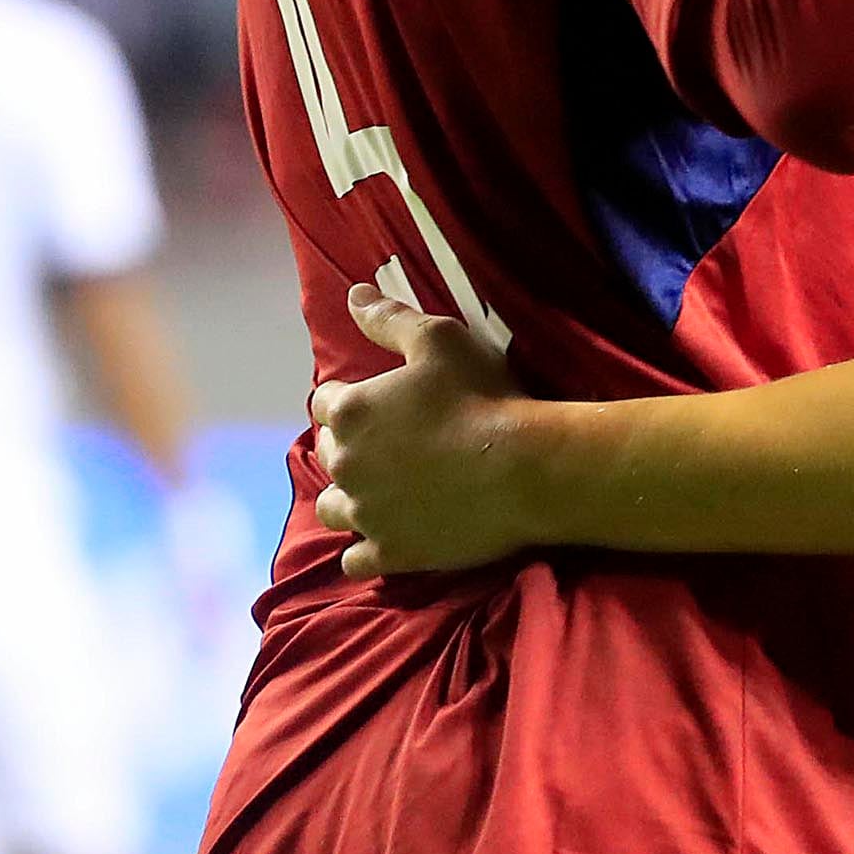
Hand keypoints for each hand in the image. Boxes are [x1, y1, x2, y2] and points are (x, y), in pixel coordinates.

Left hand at [310, 285, 536, 577]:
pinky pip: (357, 559)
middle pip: (329, 454)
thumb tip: (353, 294)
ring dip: (351, 499)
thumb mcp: (441, 340)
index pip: (327, 402)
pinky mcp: (391, 552)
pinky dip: (368, 550)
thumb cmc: (483, 398)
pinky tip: (390, 538)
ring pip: (334, 509)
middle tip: (397, 445)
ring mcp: (366, 514)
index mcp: (350, 412)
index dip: (355, 399)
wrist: (526, 468)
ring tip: (385, 493)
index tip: (386, 403)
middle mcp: (345, 465)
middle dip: (353, 447)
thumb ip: (389, 319)